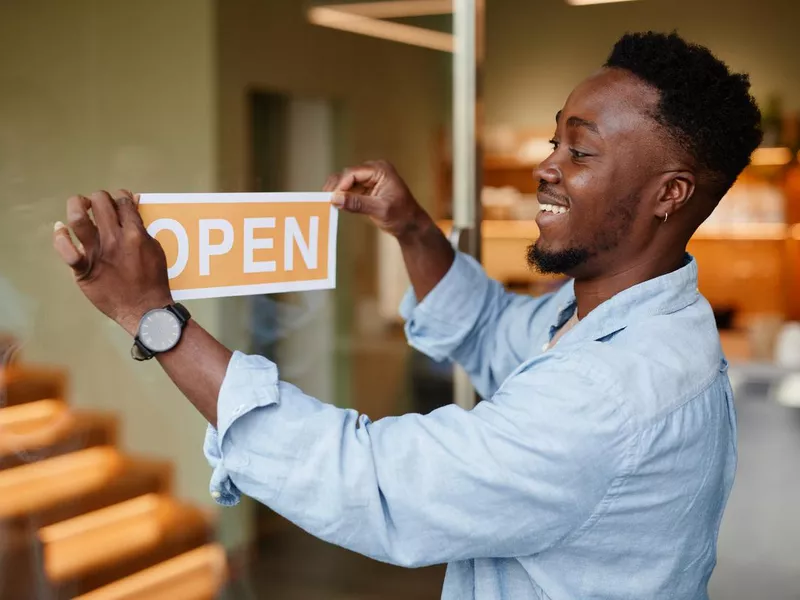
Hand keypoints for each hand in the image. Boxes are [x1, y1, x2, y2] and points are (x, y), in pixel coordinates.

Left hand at [52, 190, 172, 334]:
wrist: (145, 309)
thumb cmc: (153, 280)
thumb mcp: (155, 249)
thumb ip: (142, 227)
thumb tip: (133, 204)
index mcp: (135, 234)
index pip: (123, 201)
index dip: (121, 196)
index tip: (119, 202)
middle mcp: (114, 239)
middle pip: (100, 201)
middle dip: (99, 198)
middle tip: (100, 206)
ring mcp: (97, 253)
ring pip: (78, 218)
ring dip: (77, 206)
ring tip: (81, 208)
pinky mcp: (84, 269)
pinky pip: (66, 250)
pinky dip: (60, 236)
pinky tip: (61, 229)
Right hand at [325, 160, 431, 241]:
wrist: (410, 225)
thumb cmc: (402, 216)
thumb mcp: (380, 209)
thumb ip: (357, 203)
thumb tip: (336, 199)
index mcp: (381, 170)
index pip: (353, 172)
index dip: (341, 185)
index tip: (332, 198)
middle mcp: (374, 170)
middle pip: (347, 175)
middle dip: (336, 187)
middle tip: (325, 201)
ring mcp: (369, 179)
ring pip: (345, 181)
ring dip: (337, 191)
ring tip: (328, 203)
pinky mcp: (365, 188)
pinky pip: (349, 189)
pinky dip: (341, 196)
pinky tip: (335, 204)